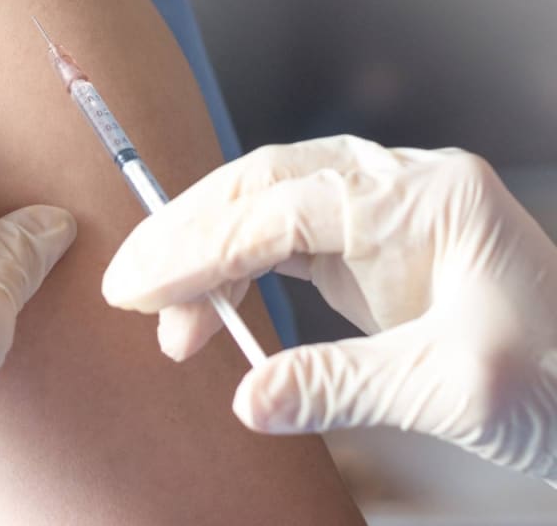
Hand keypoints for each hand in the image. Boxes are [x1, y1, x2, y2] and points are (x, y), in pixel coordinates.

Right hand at [102, 135, 556, 484]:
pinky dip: (240, 269)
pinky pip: (288, 241)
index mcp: (427, 198)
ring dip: (208, 253)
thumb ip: (339, 385)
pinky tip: (212, 305)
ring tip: (166, 316)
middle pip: (266, 186)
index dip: (205, 250)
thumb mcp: (450, 389)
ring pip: (269, 206)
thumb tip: (248, 397)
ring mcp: (388, 215)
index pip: (286, 210)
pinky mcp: (377, 249)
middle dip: (189, 234)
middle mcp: (402, 189)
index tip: (146, 290)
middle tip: (131, 288)